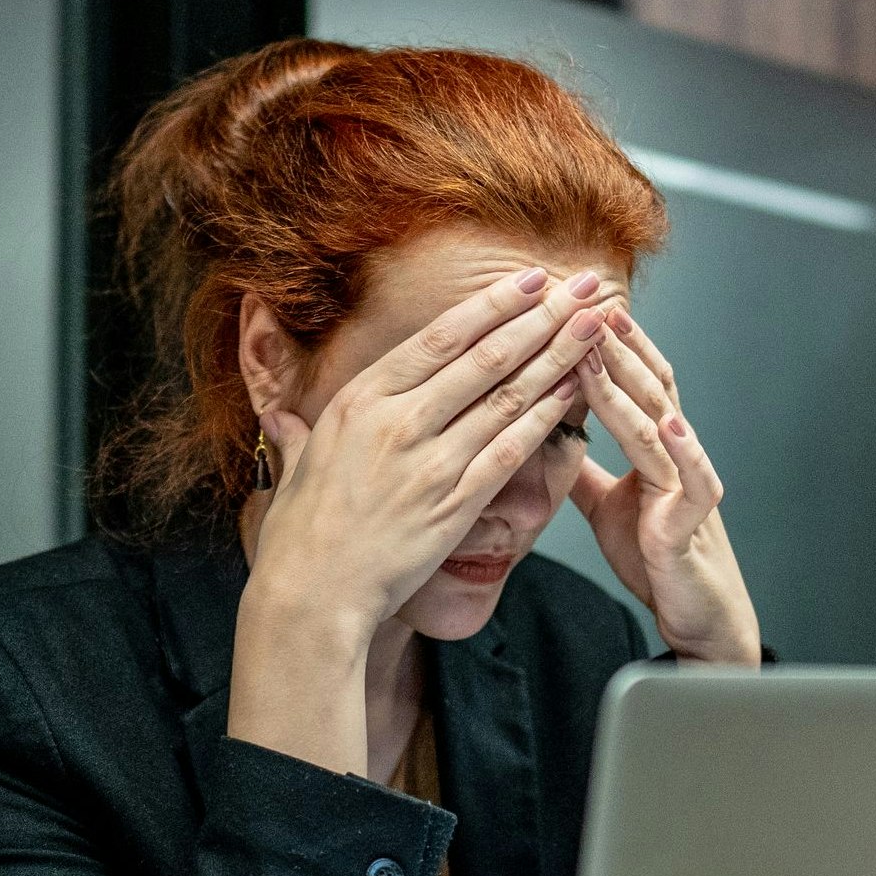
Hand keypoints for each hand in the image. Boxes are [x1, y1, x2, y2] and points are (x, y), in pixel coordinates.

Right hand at [228, 267, 609, 770]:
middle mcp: (398, 420)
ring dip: (558, 354)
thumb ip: (299, 430)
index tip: (531, 280)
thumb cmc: (300, 535)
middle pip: (486, 355)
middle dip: (543, 315)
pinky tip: (574, 392)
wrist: (309, 595)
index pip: (440, 337)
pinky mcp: (455, 502)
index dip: (493, 305)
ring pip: (508, 395)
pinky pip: (512, 450)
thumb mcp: (296, 465)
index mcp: (361, 399)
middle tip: (584, 287)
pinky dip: (546, 417)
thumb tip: (280, 413)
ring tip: (595, 326)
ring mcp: (431, 461)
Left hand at [572, 310, 760, 664]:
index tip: (577, 304)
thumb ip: (587, 472)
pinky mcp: (693, 524)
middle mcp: (678, 457)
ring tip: (603, 345)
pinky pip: (693, 480)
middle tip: (583, 301)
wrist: (697, 616)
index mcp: (657, 450)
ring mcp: (688, 487)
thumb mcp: (609, 507)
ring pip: (659, 423)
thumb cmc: (658, 560)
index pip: (637, 382)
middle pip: (647, 388)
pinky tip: (668, 422)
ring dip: (628, 383)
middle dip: (613, 344)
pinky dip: (683, 450)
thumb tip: (555, 439)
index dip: (611, 343)